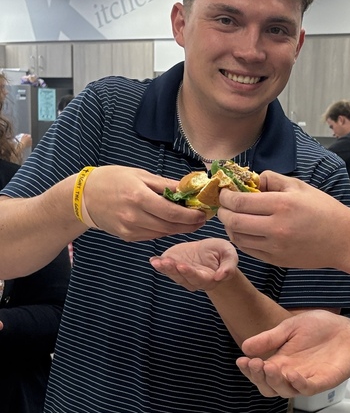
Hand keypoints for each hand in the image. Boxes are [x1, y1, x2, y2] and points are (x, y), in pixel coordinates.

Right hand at [82, 165, 206, 240]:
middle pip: (170, 226)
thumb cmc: (112, 180)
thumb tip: (189, 187)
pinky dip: (165, 230)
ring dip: (179, 229)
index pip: (172, 212)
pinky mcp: (128, 237)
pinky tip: (171, 224)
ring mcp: (130, 229)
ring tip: (191, 221)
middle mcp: (134, 216)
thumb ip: (165, 184)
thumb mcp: (140, 175)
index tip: (203, 213)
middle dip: (190, 224)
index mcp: (138, 197)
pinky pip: (153, 236)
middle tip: (202, 219)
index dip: (191, 216)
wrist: (83, 196)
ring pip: (163, 233)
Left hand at [150, 238, 238, 291]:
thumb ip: (229, 266)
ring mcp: (181, 274)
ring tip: (159, 261)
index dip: (190, 273)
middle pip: (182, 278)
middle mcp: (192, 280)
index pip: (198, 278)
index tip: (183, 266)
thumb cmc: (221, 252)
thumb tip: (220, 276)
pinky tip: (153, 260)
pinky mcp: (173, 266)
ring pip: (172, 274)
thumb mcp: (229, 254)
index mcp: (208, 279)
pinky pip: (164, 267)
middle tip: (168, 262)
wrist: (208, 250)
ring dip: (164, 268)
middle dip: (174, 270)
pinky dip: (158, 264)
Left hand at [217, 170, 349, 268]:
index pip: (240, 202)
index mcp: (282, 205)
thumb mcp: (300, 187)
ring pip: (238, 238)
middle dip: (223, 212)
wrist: (342, 240)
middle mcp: (276, 228)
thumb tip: (252, 180)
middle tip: (224, 206)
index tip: (224, 193)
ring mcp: (275, 247)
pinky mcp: (276, 260)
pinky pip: (249, 250)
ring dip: (230, 227)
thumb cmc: (323, 210)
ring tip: (234, 218)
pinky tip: (245, 231)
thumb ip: (273, 180)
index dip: (226, 197)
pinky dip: (241, 239)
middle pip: (233, 221)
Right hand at [238, 309, 349, 396]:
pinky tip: (291, 373)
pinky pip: (308, 389)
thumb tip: (245, 347)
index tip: (242, 359)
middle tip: (253, 364)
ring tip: (268, 367)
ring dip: (274, 381)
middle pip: (269, 387)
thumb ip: (270, 338)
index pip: (260, 373)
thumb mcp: (290, 327)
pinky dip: (298, 384)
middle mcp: (291, 374)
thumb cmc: (321, 328)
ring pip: (285, 391)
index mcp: (281, 362)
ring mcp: (307, 379)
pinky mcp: (324, 381)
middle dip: (258, 377)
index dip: (249, 370)